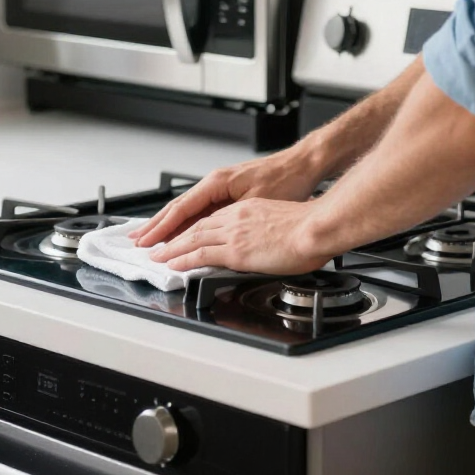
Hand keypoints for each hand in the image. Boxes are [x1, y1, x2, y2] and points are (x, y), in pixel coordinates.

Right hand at [131, 147, 323, 248]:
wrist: (304, 165)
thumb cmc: (285, 179)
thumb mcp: (255, 204)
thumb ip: (229, 221)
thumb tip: (207, 238)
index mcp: (216, 183)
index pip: (181, 209)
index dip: (162, 228)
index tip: (148, 241)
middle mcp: (215, 183)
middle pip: (178, 207)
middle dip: (157, 226)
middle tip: (137, 241)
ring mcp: (222, 188)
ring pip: (189, 210)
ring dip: (170, 225)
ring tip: (152, 238)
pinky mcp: (231, 194)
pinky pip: (203, 211)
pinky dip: (189, 222)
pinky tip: (183, 233)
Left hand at [148, 197, 334, 274]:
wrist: (315, 227)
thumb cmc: (310, 226)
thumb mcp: (283, 221)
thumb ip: (269, 229)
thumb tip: (270, 242)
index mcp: (248, 209)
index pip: (214, 218)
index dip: (196, 227)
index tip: (185, 234)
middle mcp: (236, 217)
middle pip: (198, 226)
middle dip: (176, 235)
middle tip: (159, 243)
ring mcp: (234, 233)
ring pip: (193, 238)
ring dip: (173, 248)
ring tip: (158, 256)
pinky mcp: (235, 250)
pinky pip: (201, 254)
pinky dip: (183, 259)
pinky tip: (173, 264)